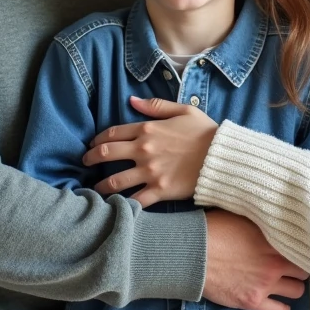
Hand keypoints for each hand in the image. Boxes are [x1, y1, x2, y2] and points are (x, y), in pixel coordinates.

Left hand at [82, 96, 217, 206]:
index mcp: (148, 129)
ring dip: (100, 186)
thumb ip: (156, 106)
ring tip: (94, 190)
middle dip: (91, 158)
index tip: (93, 144)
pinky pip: (135, 201)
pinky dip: (122, 206)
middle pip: (107, 154)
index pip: (114, 133)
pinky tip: (114, 208)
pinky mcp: (159, 191)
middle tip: (85, 162)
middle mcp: (144, 150)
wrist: (223, 157)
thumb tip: (132, 101)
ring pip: (115, 181)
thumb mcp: (184, 110)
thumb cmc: (206, 132)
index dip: (99, 139)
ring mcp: (150, 172)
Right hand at [202, 210, 308, 309]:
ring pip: (298, 291)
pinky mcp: (253, 302)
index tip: (296, 248)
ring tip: (284, 282)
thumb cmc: (212, 229)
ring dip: (292, 286)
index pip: (303, 247)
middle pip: (304, 270)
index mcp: (273, 240)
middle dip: (298, 268)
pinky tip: (277, 301)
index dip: (300, 247)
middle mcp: (274, 263)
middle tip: (289, 266)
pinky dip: (282, 308)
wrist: (192, 254)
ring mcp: (265, 284)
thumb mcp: (241, 215)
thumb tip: (273, 215)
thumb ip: (262, 220)